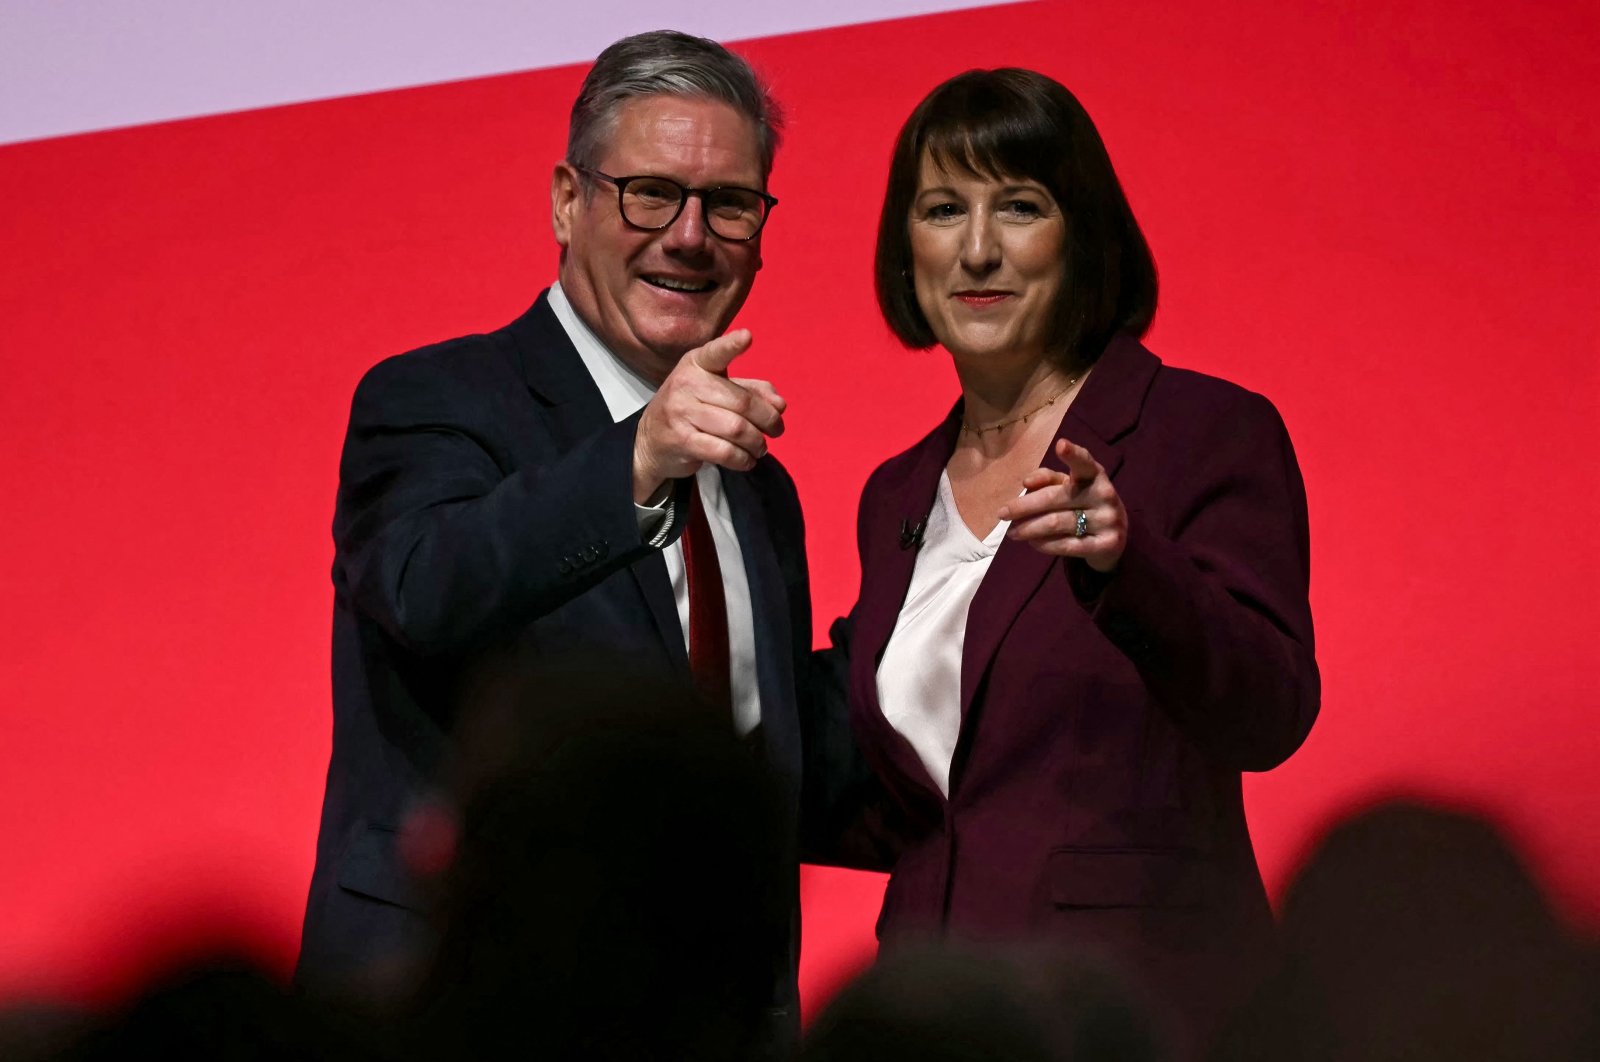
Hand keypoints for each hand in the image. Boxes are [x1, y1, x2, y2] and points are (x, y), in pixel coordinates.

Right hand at [632, 330, 786, 501]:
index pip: (716, 353)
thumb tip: (780, 404)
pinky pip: (724, 451)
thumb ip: (750, 391)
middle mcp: (686, 383)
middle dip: (768, 420)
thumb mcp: (717, 391)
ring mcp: (681, 412)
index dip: (731, 345)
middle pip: (742, 402)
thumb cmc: (691, 410)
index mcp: (696, 364)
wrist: (650, 440)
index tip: (747, 337)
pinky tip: (747, 460)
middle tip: (777, 430)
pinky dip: (743, 459)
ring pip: (736, 429)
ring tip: (760, 447)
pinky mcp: (681, 441)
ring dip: (757, 443)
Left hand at [999, 438, 1127, 572]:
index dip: (1073, 453)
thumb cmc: (1084, 503)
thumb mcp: (1069, 486)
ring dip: (1029, 528)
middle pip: (1055, 498)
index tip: (1060, 445)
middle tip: (1002, 513)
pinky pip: (1067, 545)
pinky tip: (1032, 542)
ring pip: (1057, 523)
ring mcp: (1107, 520)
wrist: (1114, 536)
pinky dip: (1044, 544)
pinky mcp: (1106, 544)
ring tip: (1013, 532)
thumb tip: (1027, 482)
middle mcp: (1104, 494)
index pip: (1084, 462)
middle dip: (1024, 506)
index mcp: (1095, 474)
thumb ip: (1048, 478)